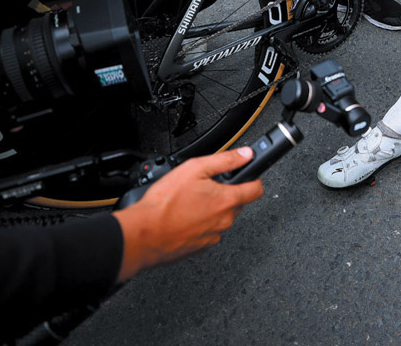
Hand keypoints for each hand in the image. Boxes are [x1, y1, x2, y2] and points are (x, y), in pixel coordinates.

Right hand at [112, 147, 262, 281]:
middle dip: (225, 193)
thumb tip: (246, 154)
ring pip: (221, 218)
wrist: (143, 235)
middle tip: (205, 186)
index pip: (256, 189)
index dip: (253, 178)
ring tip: (189, 202)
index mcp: (227, 200)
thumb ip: (225, 160)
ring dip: (211, 209)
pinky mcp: (201, 247)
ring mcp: (213, 236)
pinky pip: (208, 231)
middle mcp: (224, 221)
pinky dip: (200, 223)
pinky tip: (183, 217)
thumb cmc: (164, 204)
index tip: (247, 174)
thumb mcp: (195, 169)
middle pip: (237, 203)